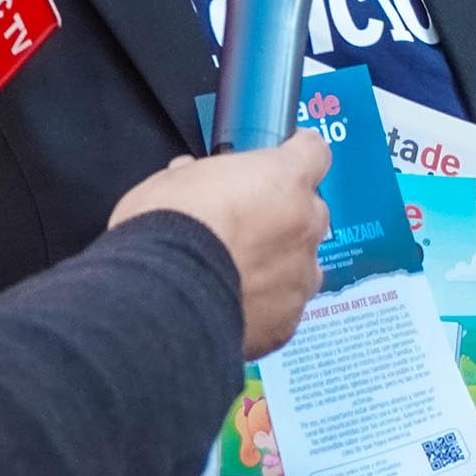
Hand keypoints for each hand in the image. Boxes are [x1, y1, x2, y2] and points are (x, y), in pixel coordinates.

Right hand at [112, 129, 333, 357]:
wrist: (161, 294)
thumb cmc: (166, 226)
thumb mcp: (173, 182)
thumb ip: (197, 177)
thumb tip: (190, 176)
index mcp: (284, 180)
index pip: (313, 153)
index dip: (298, 154)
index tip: (285, 157)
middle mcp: (304, 226)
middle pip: (311, 213)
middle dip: (285, 217)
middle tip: (247, 227)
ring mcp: (300, 277)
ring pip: (302, 266)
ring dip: (279, 266)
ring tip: (237, 275)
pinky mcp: (286, 323)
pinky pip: (282, 309)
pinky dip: (263, 307)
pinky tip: (231, 308)